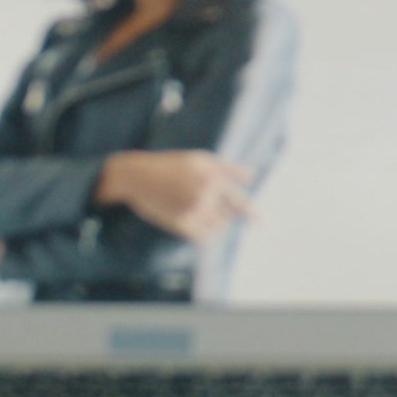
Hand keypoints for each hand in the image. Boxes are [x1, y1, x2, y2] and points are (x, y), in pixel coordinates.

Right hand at [91, 150, 254, 243]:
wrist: (137, 177)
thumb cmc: (172, 165)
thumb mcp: (200, 159)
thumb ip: (228, 168)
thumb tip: (252, 176)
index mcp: (212, 177)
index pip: (237, 200)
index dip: (249, 212)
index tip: (258, 222)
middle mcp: (205, 194)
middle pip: (227, 215)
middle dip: (224, 214)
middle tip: (205, 205)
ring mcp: (192, 210)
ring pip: (216, 227)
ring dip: (213, 224)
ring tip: (197, 211)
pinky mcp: (180, 224)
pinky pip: (202, 237)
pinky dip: (203, 233)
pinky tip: (194, 222)